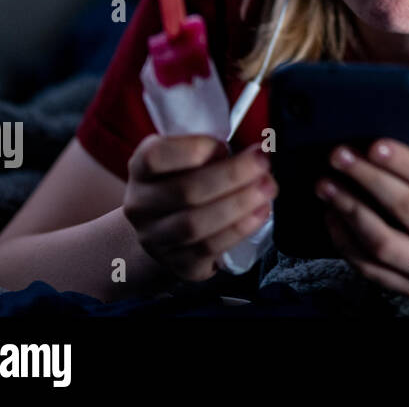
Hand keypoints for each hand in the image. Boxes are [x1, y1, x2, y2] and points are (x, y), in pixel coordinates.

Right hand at [123, 134, 275, 281]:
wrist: (167, 230)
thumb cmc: (186, 182)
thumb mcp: (187, 160)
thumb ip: (210, 151)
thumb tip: (251, 151)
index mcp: (141, 169)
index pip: (154, 157)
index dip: (192, 148)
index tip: (224, 144)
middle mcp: (141, 205)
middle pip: (185, 191)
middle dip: (232, 175)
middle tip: (263, 163)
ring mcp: (156, 238)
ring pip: (195, 224)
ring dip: (239, 204)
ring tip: (267, 188)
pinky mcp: (178, 263)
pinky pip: (209, 248)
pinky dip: (239, 229)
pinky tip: (260, 213)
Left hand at [318, 133, 408, 297]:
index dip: (403, 162)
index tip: (374, 144)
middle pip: (404, 208)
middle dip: (367, 178)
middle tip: (339, 156)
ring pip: (382, 243)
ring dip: (349, 211)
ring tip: (327, 184)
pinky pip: (369, 267)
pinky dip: (345, 241)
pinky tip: (332, 214)